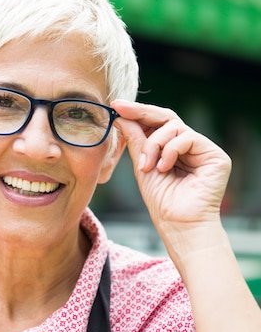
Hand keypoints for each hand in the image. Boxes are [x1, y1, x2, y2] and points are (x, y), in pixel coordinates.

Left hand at [111, 100, 231, 233]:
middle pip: (167, 117)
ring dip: (154, 144)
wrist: (178, 224)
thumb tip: (122, 116)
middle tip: (121, 109)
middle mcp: (190, 146)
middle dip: (141, 112)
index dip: (137, 113)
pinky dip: (170, 150)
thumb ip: (136, 141)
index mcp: (173, 149)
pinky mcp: (215, 155)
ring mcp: (203, 150)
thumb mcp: (142, 166)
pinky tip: (163, 167)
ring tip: (147, 166)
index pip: (157, 123)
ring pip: (174, 126)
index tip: (116, 106)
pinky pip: (188, 137)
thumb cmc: (162, 201)